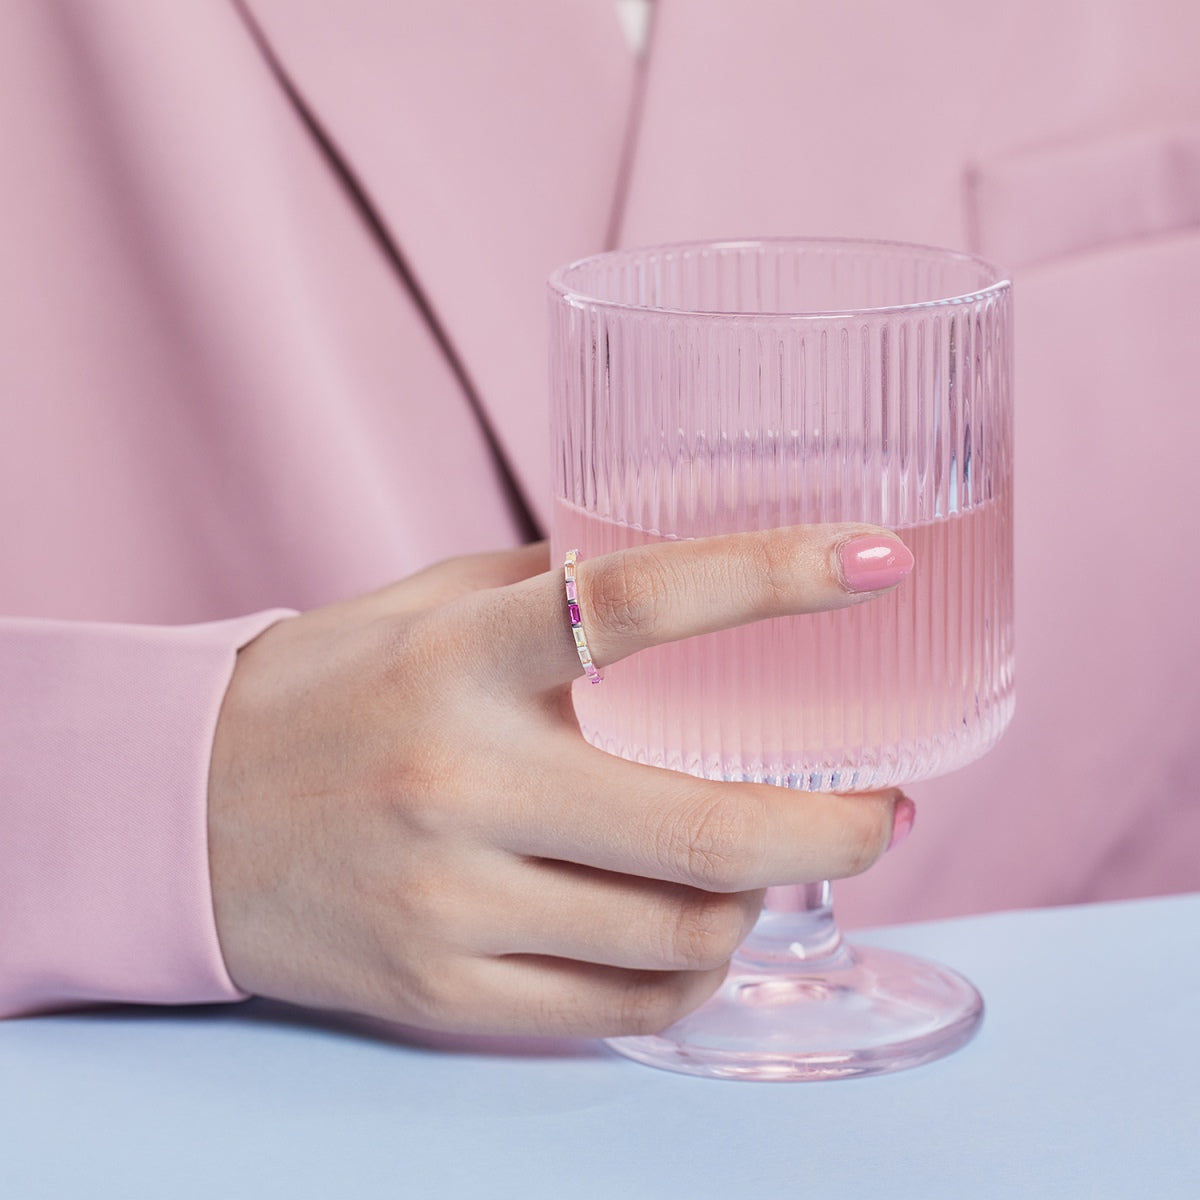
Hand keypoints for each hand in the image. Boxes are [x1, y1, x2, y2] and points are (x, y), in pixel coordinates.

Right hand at [207, 526, 913, 1036]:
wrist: (181, 813)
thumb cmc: (320, 693)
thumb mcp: (423, 605)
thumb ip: (551, 585)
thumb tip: (685, 570)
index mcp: (459, 656)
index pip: (643, 602)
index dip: (779, 577)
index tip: (879, 562)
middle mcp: (458, 780)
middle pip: (707, 827)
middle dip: (837, 825)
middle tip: (888, 806)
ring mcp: (450, 903)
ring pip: (679, 935)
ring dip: (760, 902)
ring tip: (773, 866)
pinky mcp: (440, 995)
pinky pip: (619, 1011)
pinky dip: (689, 974)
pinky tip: (696, 935)